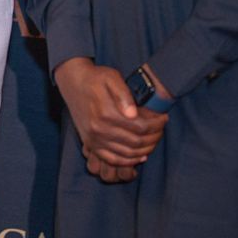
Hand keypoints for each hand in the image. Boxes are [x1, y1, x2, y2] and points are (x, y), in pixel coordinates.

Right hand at [55, 58, 165, 175]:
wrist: (73, 82)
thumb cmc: (95, 78)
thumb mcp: (111, 77)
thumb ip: (123, 94)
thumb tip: (133, 114)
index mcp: (105, 113)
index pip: (140, 127)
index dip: (156, 125)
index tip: (164, 118)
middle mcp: (99, 129)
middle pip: (136, 142)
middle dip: (154, 137)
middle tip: (161, 128)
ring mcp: (94, 138)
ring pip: (127, 153)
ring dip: (145, 149)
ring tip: (153, 138)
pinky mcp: (90, 143)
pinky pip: (112, 159)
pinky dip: (128, 161)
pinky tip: (139, 155)